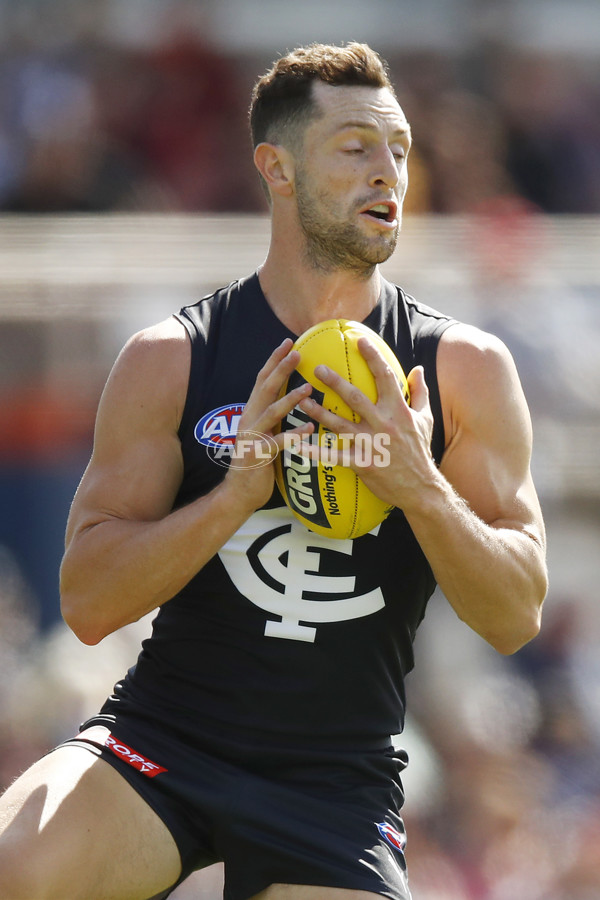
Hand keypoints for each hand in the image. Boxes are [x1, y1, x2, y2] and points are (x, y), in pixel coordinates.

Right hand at [223, 339, 313, 512]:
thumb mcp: (265, 432)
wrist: (240, 492)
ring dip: (289, 399)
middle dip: (281, 369)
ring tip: (308, 388)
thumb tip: (293, 396)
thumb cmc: (258, 461)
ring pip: (270, 413)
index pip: (262, 379)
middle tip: (298, 353)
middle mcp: (248, 419)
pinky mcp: (257, 455)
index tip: (289, 342)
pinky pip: (277, 442)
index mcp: (251, 411)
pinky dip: (293, 434)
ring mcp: (251, 437)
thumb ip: (274, 414)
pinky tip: (310, 428)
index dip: (274, 360)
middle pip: (264, 389)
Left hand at [297, 337, 437, 510]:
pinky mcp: (362, 463)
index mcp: (399, 410)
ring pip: (339, 424)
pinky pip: (334, 456)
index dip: (372, 357)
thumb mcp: (425, 419)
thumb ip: (420, 392)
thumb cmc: (420, 451)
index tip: (360, 340)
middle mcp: (384, 424)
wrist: (420, 488)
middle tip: (318, 369)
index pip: (385, 377)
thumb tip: (418, 368)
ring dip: (318, 411)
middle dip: (335, 382)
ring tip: (301, 400)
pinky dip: (315, 451)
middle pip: (355, 398)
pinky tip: (298, 445)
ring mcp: (372, 444)